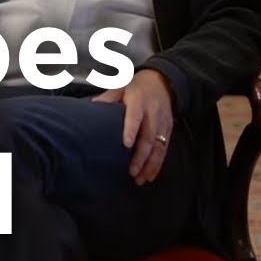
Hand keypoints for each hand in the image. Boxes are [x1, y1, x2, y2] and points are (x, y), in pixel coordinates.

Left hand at [93, 69, 174, 184]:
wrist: (162, 82)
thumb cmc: (136, 87)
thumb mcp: (120, 87)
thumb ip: (107, 98)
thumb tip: (91, 107)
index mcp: (139, 101)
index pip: (135, 117)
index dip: (131, 130)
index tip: (126, 145)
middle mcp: (153, 113)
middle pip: (148, 136)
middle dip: (141, 156)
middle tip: (131, 171)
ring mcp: (162, 123)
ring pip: (158, 146)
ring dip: (150, 164)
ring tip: (140, 178)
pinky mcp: (168, 130)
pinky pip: (164, 149)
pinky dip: (158, 164)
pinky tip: (150, 175)